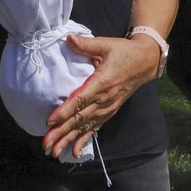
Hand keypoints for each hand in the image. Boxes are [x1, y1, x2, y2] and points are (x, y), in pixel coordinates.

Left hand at [42, 33, 159, 160]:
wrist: (145, 62)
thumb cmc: (123, 52)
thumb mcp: (106, 44)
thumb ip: (86, 44)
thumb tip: (68, 38)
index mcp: (101, 83)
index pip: (80, 100)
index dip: (65, 111)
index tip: (50, 121)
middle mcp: (104, 100)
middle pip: (80, 118)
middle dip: (62, 132)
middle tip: (46, 144)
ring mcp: (107, 108)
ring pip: (85, 127)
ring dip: (69, 140)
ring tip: (55, 152)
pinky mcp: (109, 111)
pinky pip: (95, 128)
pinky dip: (84, 140)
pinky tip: (74, 152)